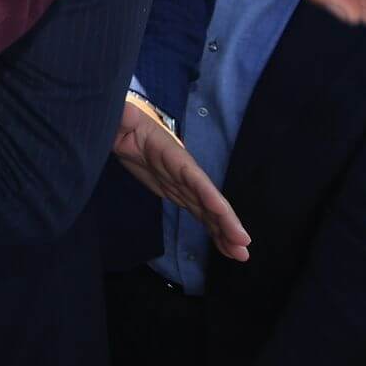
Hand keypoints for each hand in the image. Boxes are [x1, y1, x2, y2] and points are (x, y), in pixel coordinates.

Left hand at [112, 98, 249, 262]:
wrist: (127, 128)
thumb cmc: (125, 120)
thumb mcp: (122, 117)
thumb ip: (123, 116)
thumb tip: (123, 110)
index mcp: (172, 155)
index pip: (193, 176)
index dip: (208, 193)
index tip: (222, 212)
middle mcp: (184, 172)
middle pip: (208, 198)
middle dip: (226, 221)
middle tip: (243, 245)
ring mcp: (183, 184)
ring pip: (207, 211)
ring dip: (224, 231)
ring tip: (240, 255)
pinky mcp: (177, 193)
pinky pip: (199, 213)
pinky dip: (212, 229)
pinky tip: (225, 247)